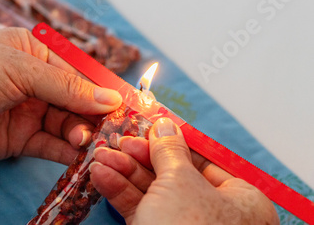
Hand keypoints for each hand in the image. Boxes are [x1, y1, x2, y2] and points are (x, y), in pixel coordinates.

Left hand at [0, 28, 121, 169]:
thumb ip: (67, 87)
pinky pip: (51, 144)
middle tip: (113, 129)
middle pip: (77, 99)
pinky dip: (66, 151)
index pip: (79, 71)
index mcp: (35, 51)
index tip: (128, 105)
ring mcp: (27, 110)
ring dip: (81, 132)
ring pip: (67, 123)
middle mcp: (34, 80)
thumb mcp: (20, 70)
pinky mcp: (18, 138)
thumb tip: (110, 98)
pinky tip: (79, 155)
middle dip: (95, 114)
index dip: (103, 88)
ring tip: (88, 140)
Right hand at [90, 117, 278, 224]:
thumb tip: (166, 126)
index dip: (172, 140)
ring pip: (152, 191)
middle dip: (139, 155)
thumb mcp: (180, 182)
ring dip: (123, 171)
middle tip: (118, 140)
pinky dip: (120, 192)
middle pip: (172, 173)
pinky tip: (101, 175)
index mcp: (239, 199)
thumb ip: (169, 151)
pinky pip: (140, 209)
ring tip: (100, 155)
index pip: (202, 159)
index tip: (147, 127)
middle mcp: (215, 213)